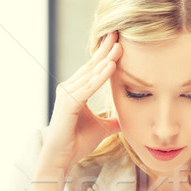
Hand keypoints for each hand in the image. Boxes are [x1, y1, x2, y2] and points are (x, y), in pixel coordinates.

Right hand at [40, 32, 122, 172]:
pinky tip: (111, 67)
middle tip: (118, 32)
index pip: (93, 68)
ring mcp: (67, 95)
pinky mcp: (68, 104)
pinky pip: (87, 88)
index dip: (106, 54)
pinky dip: (100, 78)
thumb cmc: (78, 143)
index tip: (119, 40)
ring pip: (90, 74)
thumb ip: (114, 121)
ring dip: (105, 60)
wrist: (62, 158)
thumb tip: (128, 119)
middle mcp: (69, 89)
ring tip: (119, 46)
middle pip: (91, 66)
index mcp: (76, 91)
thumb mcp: (103, 128)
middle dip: (105, 49)